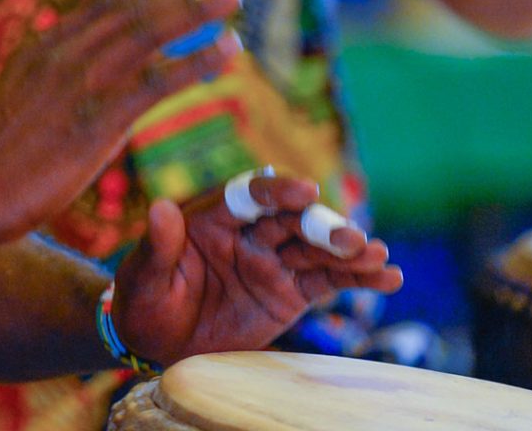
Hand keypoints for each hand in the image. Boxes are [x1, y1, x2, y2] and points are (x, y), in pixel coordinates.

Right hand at [0, 0, 241, 243]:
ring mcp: (81, 83)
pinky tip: (228, 51)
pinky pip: (161, 81)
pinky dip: (199, 61)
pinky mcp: (100, 119)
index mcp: (39, 50)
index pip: (100, 6)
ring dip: (197, 12)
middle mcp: (61, 54)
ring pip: (150, 33)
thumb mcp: (9, 104)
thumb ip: (41, 86)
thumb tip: (64, 89)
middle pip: (132, 11)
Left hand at [110, 175, 402, 365]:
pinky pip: (328, 281)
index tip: (305, 190)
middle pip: (293, 222)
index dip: (277, 191)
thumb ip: (157, 245)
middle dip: (324, 227)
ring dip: (350, 251)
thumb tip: (161, 208)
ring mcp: (273, 261)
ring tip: (378, 257)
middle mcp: (250, 234)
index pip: (250, 196)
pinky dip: (358, 278)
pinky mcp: (290, 292)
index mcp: (213, 217)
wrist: (156, 340)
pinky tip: (388, 277)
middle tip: (353, 239)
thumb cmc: (143, 299)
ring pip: (317, 250)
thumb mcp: (143, 276)